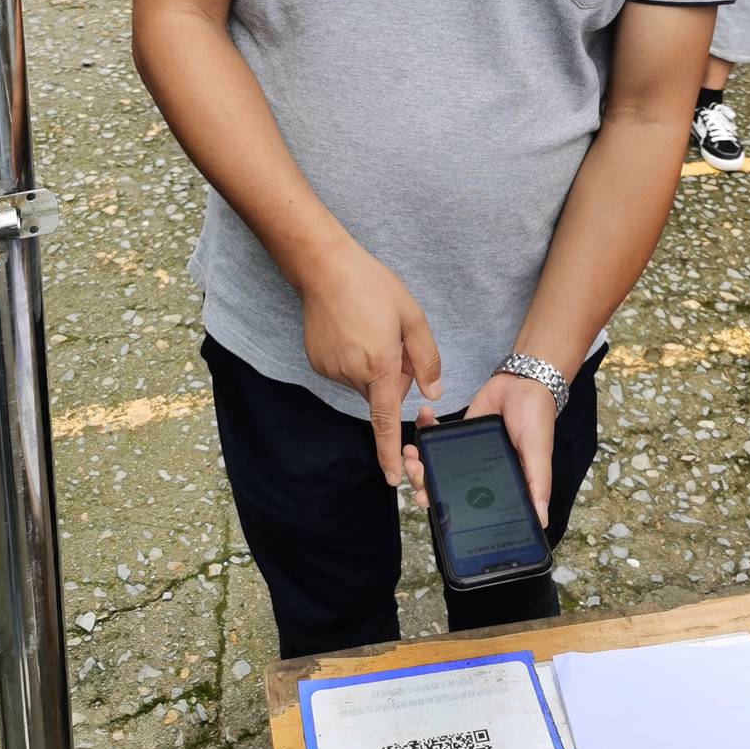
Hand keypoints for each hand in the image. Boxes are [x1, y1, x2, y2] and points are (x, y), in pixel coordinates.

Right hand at [299, 239, 440, 485]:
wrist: (324, 268)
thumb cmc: (372, 286)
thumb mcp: (412, 317)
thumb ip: (426, 358)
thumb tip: (433, 392)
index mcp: (379, 366)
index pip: (386, 422)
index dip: (390, 452)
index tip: (392, 480)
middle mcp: (352, 374)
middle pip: (380, 393)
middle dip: (392, 376)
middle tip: (394, 338)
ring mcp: (330, 370)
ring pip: (362, 381)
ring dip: (372, 365)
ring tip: (369, 326)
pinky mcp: (317, 362)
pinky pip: (344, 371)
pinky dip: (353, 358)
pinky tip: (352, 329)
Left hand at [403, 372, 555, 528]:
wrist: (523, 381)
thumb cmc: (536, 418)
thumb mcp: (538, 452)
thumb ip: (537, 482)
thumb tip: (541, 520)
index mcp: (499, 485)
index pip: (468, 506)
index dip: (445, 507)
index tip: (426, 500)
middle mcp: (480, 474)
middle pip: (445, 487)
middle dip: (423, 481)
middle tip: (414, 469)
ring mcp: (467, 453)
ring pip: (436, 465)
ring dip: (418, 460)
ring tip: (412, 450)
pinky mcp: (459, 433)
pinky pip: (437, 435)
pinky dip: (426, 429)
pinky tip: (424, 418)